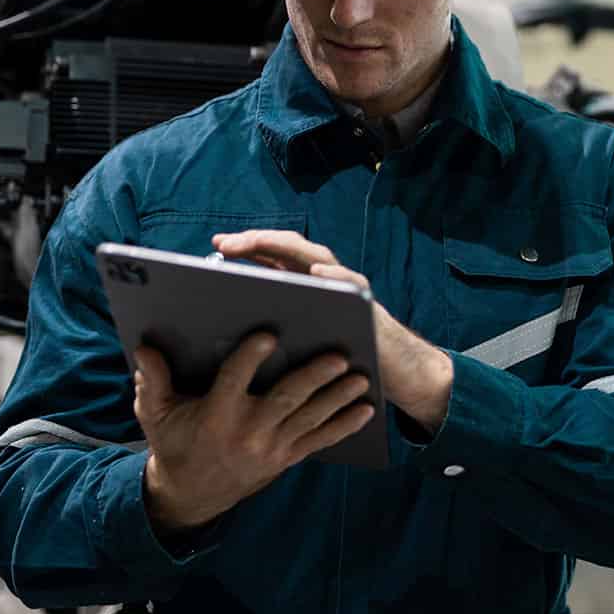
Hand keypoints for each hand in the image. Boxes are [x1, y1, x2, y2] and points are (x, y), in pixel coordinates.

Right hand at [134, 334, 372, 533]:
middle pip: (285, 400)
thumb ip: (153, 380)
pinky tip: (366, 410)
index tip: (269, 334)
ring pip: (309, 419)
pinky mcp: (286, 458)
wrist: (191, 495)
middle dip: (314, 378)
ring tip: (362, 378)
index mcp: (214, 415)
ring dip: (337, 399)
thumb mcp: (155, 413)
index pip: (233, 381)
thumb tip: (145, 346)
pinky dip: (343, 426)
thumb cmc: (174, 443)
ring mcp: (270, 448)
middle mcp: (247, 432)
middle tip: (339, 356)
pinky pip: (319, 441)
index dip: (250, 358)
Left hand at [213, 231, 453, 432]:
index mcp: (308, 287)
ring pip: (316, 257)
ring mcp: (348, 288)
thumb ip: (277, 330)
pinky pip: (352, 285)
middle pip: (289, 248)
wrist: (396, 372)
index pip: (274, 256)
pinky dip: (335, 276)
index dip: (246, 247)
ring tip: (255, 244)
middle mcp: (327, 279)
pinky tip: (317, 272)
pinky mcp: (368, 304)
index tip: (217, 245)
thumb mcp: (303, 343)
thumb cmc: (342, 361)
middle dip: (256, 241)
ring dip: (285, 247)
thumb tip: (225, 330)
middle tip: (224, 243)